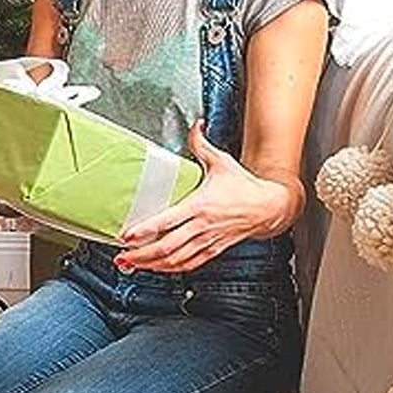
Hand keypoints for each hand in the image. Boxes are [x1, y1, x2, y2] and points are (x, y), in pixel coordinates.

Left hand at [116, 120, 292, 273]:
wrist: (271, 206)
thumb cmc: (244, 185)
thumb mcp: (221, 161)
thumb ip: (202, 144)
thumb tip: (196, 124)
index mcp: (200, 205)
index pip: (169, 221)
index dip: (146, 230)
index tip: (127, 235)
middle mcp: (202, 227)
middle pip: (168, 247)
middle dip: (142, 255)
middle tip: (121, 257)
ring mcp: (208, 241)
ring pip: (177, 260)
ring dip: (152, 265)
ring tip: (131, 265)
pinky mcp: (214, 250)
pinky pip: (190, 264)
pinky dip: (171, 269)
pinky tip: (156, 268)